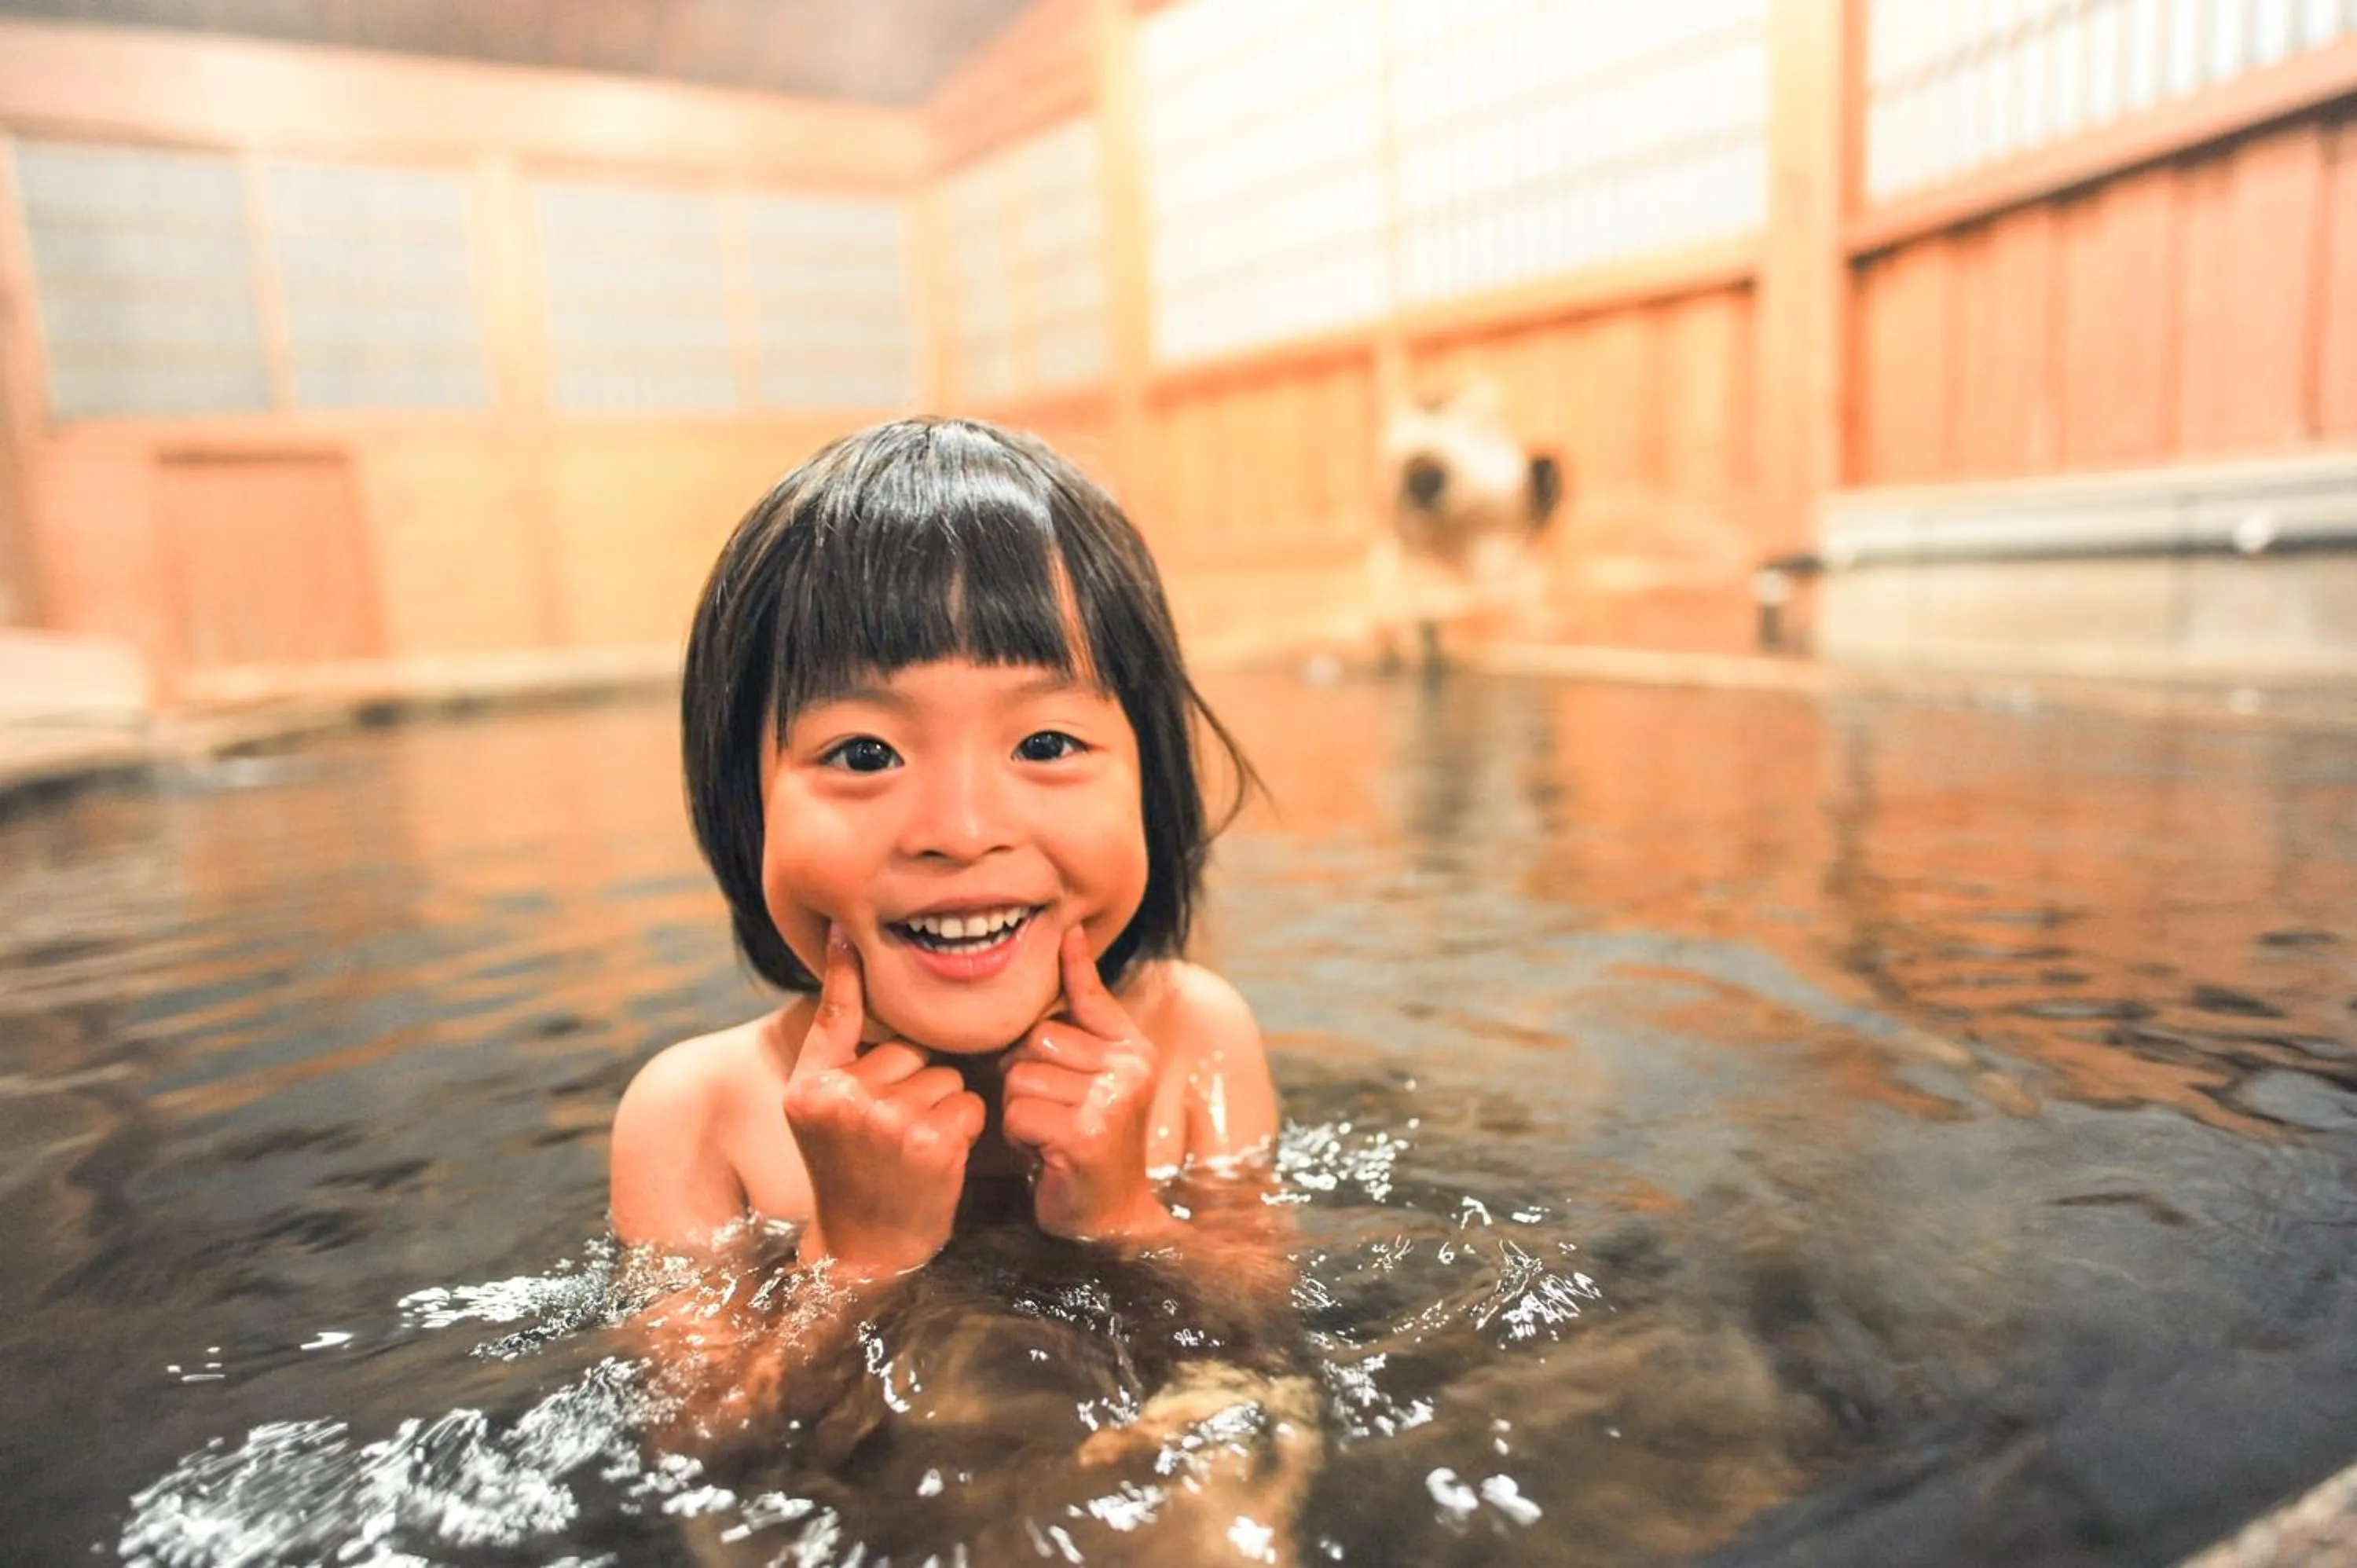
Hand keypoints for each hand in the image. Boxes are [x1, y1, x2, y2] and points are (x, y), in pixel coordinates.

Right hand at [782, 928, 984, 1280]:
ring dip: (942, 1107)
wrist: (867, 1249)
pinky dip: (963, 1127)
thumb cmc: (850, 1171)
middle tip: (893, 1133)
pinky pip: (967, 1103)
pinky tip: (937, 1159)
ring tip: (912, 1148)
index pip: (835, 1016)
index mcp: (811, 1088)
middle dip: (915, 1082)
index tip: (847, 928)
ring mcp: (886, 1121)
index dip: (846, 971)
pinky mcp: (930, 1141)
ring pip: (943, 1076)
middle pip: (909, 1049)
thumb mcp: (821, 1110)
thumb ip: (834, 1045)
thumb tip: (845, 957)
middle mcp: (843, 1100)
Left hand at [1000, 926, 1173, 1243]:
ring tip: (1048, 1133)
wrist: (1109, 1218)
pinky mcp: (1084, 1134)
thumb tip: (1073, 941)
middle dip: (1025, 1076)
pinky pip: (1018, 1113)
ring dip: (1019, 1109)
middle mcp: (1128, 1070)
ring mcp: (1110, 1102)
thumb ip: (1086, 1022)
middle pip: (1036, 1040)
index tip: (1066, 932)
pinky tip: (1044, 1151)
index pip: (1090, 998)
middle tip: (1050, 1111)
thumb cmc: (1088, 1142)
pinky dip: (1019, 1136)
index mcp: (1132, 1050)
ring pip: (1020, 1077)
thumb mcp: (1096, 1078)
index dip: (1073, 967)